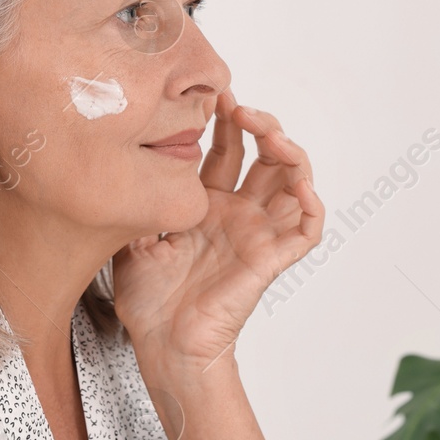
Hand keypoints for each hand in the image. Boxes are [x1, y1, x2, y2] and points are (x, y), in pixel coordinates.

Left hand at [111, 88, 323, 378]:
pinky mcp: (272, 258)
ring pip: (293, 182)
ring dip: (289, 151)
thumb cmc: (149, 302)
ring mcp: (258, 234)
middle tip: (237, 107)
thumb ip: (138, 200)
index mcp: (207, 206)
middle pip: (265, 156)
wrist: (163, 344)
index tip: (213, 95)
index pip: (227, 150)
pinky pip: (307, 228)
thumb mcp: (131, 237)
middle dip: (258, 124)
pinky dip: (311, 203)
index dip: (226, 121)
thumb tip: (128, 160)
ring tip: (270, 134)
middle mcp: (238, 214)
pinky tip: (298, 183)